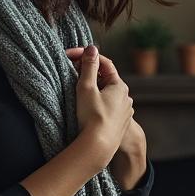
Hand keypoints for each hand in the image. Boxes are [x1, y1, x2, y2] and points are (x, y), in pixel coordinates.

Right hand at [74, 45, 132, 165]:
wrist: (99, 147)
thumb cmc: (92, 116)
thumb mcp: (87, 88)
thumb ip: (89, 67)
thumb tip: (92, 48)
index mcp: (119, 86)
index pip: (104, 63)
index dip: (86, 56)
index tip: (69, 56)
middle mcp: (125, 98)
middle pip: (105, 79)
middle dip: (88, 73)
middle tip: (70, 73)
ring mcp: (124, 112)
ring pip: (106, 94)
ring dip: (92, 89)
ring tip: (76, 91)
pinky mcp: (119, 124)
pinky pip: (107, 107)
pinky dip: (97, 103)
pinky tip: (86, 109)